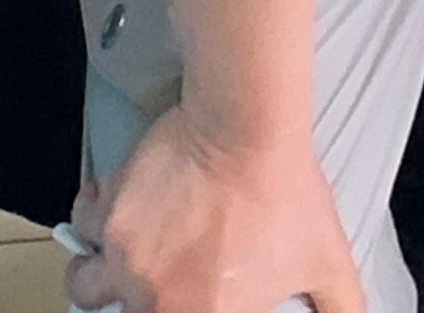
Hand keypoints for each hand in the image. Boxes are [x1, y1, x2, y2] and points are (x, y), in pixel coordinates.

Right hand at [61, 111, 356, 312]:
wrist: (247, 128)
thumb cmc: (287, 192)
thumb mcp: (326, 260)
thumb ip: (340, 306)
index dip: (165, 308)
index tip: (168, 298)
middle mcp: (154, 300)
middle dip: (126, 301)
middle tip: (148, 280)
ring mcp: (126, 259)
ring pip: (85, 283)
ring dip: (95, 274)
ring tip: (119, 255)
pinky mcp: (109, 215)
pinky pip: (83, 226)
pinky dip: (92, 217)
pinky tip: (112, 203)